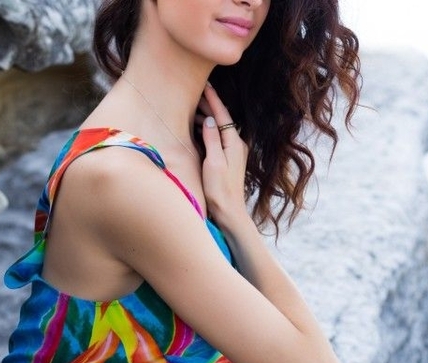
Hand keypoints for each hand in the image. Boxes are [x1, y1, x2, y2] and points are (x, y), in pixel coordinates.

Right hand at [198, 84, 248, 226]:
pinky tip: (197, 129)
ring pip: (218, 128)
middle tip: (194, 91)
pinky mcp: (228, 159)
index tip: (205, 84)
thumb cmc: (220, 190)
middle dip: (209, 105)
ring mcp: (233, 152)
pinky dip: (207, 130)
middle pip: (221, 119)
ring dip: (206, 117)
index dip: (213, 99)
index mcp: (234, 143)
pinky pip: (217, 138)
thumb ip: (211, 139)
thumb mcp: (213, 163)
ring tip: (191, 107)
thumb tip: (209, 119)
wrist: (230, 213)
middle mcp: (236, 145)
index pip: (222, 115)